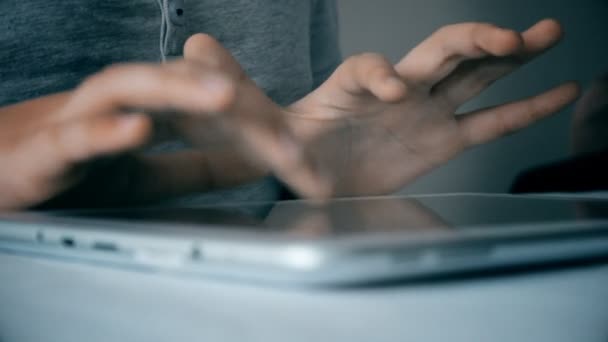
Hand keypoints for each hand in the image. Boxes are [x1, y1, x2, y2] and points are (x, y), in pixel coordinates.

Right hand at [0, 50, 266, 209]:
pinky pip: (74, 137)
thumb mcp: (150, 177)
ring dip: (173, 90)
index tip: (278, 129)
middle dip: (213, 86)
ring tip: (221, 95)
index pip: (191, 98)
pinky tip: (138, 129)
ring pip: (124, 91)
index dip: (236, 110)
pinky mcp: (43, 152)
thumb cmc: (74, 175)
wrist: (0, 183)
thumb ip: (197, 170)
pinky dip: (106, 132)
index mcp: (139, 111)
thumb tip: (252, 165)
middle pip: (166, 81)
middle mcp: (111, 107)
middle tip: (262, 97)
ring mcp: (76, 122)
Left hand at [286, 19, 579, 195]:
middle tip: (511, 36)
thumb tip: (272, 158)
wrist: (315, 167)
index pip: (369, 67)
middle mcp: (398, 88)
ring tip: (547, 36)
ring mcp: (425, 110)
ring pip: (476, 74)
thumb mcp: (278, 142)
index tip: (392, 92)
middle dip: (476, 40)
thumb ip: (277, 143)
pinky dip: (525, 109)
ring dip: (510, 54)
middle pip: (442, 52)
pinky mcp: (443, 140)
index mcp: (352, 85)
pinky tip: (558, 92)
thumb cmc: (296, 148)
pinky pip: (490, 122)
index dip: (382, 74)